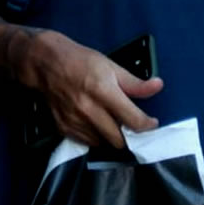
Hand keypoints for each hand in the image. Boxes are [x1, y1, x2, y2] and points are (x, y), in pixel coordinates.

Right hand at [23, 30, 163, 147]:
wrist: (45, 63)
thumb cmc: (80, 61)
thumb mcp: (111, 66)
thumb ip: (134, 82)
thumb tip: (158, 86)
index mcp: (103, 91)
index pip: (132, 120)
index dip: (147, 125)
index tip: (152, 123)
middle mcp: (88, 110)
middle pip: (118, 139)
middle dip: (130, 136)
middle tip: (133, 125)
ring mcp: (75, 121)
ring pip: (103, 143)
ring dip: (112, 137)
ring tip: (115, 123)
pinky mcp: (64, 128)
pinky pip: (87, 142)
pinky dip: (96, 136)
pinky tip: (98, 124)